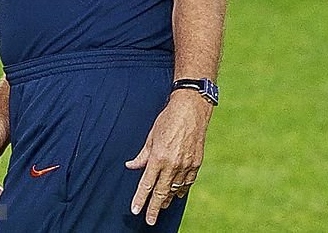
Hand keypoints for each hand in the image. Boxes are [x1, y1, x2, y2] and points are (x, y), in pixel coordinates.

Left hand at [126, 91, 211, 225]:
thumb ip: (142, 155)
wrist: (192, 108)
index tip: (136, 210)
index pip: (146, 185)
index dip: (140, 199)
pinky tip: (178, 194)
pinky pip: (188, 182)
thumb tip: (131, 166)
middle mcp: (173, 164)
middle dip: (154, 208)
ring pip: (175, 189)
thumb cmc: (169, 119)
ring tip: (162, 207)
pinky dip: (182, 189)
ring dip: (167, 199)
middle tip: (149, 220)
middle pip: (161, 192)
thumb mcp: (151, 136)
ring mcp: (186, 164)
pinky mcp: (197, 162)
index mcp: (158, 157)